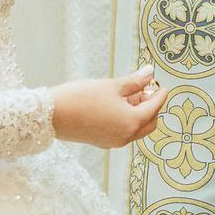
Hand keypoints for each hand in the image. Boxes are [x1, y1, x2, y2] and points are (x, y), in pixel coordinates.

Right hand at [49, 65, 168, 147]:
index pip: (154, 108)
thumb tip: (150, 73)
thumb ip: (134, 82)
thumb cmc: (81, 98)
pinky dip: (127, 119)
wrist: (52, 115)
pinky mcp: (102, 141)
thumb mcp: (112, 86)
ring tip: (132, 94)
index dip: (160, 95)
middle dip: (151, 106)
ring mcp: (113, 141)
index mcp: (132, 122)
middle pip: (149, 123)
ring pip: (136, 128)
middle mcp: (125, 136)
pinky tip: (119, 104)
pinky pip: (123, 131)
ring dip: (138, 113)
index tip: (162, 85)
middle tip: (147, 89)